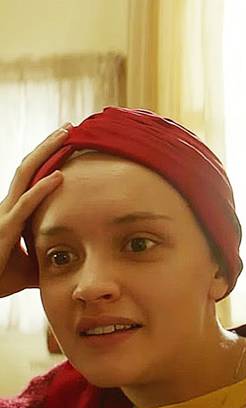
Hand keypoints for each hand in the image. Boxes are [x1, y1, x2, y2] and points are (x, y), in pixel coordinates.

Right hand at [0, 124, 70, 297]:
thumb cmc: (0, 279)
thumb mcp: (32, 264)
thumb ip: (49, 256)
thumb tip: (74, 260)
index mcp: (13, 211)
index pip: (31, 176)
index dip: (47, 158)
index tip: (67, 142)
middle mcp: (6, 207)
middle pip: (28, 167)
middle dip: (48, 145)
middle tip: (70, 127)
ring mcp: (3, 216)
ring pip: (24, 176)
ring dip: (45, 154)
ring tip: (65, 136)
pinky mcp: (3, 231)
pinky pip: (25, 206)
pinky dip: (42, 189)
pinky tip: (59, 176)